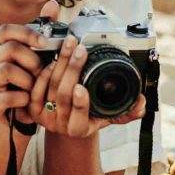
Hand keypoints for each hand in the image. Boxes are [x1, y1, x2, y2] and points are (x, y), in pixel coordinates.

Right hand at [0, 4, 53, 126]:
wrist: (20, 115)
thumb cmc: (28, 81)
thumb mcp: (37, 56)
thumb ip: (44, 30)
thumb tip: (52, 4)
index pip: (4, 30)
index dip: (26, 33)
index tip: (45, 42)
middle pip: (9, 48)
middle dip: (31, 59)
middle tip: (40, 70)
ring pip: (6, 70)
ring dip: (28, 79)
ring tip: (33, 87)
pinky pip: (7, 97)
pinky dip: (22, 98)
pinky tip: (26, 100)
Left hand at [27, 32, 146, 138]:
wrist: (66, 122)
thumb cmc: (90, 116)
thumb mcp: (109, 116)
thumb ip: (128, 111)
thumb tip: (142, 103)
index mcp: (80, 129)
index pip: (79, 118)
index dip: (79, 103)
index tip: (81, 88)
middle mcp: (60, 125)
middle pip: (63, 95)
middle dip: (72, 69)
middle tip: (80, 49)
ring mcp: (44, 116)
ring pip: (50, 86)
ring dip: (60, 62)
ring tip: (70, 45)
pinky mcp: (32, 107)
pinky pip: (36, 87)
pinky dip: (45, 71)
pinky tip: (54, 58)